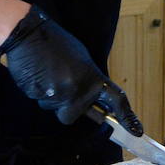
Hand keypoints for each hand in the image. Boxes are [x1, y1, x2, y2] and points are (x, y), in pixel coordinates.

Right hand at [0, 5, 142, 132]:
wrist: (28, 34)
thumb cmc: (55, 43)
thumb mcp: (81, 60)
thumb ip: (88, 81)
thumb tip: (91, 99)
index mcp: (92, 77)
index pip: (116, 99)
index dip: (126, 116)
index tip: (136, 130)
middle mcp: (78, 88)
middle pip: (74, 114)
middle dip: (67, 105)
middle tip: (61, 85)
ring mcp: (58, 93)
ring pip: (56, 109)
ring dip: (51, 98)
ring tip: (47, 75)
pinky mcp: (39, 95)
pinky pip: (42, 102)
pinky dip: (40, 93)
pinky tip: (38, 75)